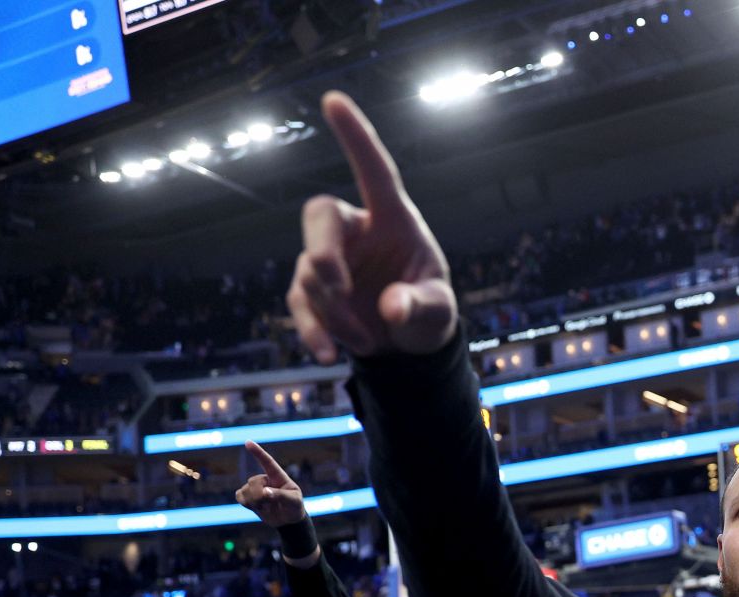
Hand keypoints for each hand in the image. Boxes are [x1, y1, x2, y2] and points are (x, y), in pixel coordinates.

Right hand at [236, 442, 306, 526]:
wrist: (288, 520)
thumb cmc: (294, 507)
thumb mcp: (294, 501)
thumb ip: (281, 495)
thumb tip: (265, 492)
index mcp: (278, 477)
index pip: (267, 462)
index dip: (258, 452)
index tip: (248, 442)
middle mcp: (265, 480)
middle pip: (253, 482)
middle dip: (259, 495)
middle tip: (269, 504)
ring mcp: (256, 488)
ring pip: (245, 490)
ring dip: (254, 502)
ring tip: (266, 507)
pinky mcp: (249, 496)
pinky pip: (239, 496)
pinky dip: (246, 504)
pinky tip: (257, 508)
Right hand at [287, 92, 455, 364]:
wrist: (407, 346)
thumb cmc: (428, 311)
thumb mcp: (438, 313)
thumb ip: (421, 307)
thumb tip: (392, 309)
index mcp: (393, 220)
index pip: (374, 172)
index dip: (355, 137)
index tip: (333, 100)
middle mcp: (356, 231)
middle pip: (319, 215)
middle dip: (324, 251)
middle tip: (338, 287)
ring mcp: (329, 260)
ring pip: (311, 271)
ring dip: (335, 311)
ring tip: (367, 341)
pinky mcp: (312, 291)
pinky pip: (299, 303)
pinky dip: (313, 330)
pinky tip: (329, 355)